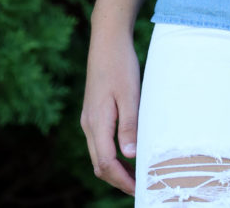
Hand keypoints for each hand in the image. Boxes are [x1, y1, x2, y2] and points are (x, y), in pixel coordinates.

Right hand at [81, 26, 141, 195]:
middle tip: (140, 186)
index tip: (140, 189)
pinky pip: (100, 142)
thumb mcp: (130, 94)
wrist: (107, 40)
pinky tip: (127, 153)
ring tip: (137, 174)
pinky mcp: (93, 112)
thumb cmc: (120, 64)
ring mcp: (89, 118)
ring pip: (98, 154)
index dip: (122, 180)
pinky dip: (112, 154)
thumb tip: (130, 157)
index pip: (106, 163)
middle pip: (99, 164)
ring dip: (115, 168)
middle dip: (118, 180)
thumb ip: (129, 126)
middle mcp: (88, 124)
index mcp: (97, 122)